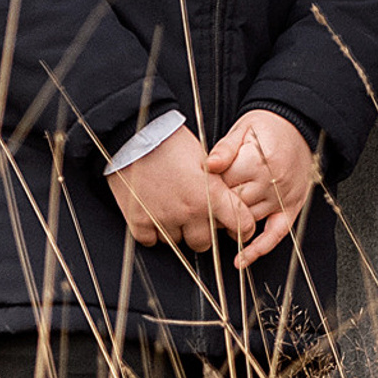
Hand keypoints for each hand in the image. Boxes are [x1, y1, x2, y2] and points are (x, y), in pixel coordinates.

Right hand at [111, 126, 253, 254]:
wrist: (134, 134)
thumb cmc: (169, 140)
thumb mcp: (203, 157)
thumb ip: (216, 184)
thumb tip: (225, 201)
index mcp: (209, 194)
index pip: (239, 222)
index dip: (244, 227)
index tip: (241, 228)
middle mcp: (188, 211)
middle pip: (204, 242)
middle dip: (203, 232)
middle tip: (196, 216)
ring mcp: (163, 218)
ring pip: (177, 243)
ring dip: (177, 231)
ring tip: (171, 210)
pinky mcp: (139, 221)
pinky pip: (152, 241)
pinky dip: (154, 232)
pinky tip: (154, 215)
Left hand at [204, 110, 318, 269]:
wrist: (299, 126)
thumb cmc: (268, 127)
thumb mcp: (243, 128)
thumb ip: (225, 147)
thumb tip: (209, 165)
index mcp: (258, 161)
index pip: (224, 185)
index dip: (208, 188)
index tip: (198, 187)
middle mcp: (272, 183)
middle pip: (234, 206)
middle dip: (216, 207)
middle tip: (202, 206)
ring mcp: (283, 198)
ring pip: (249, 221)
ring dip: (231, 225)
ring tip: (214, 222)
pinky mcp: (292, 208)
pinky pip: (276, 235)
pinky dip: (258, 249)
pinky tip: (241, 260)